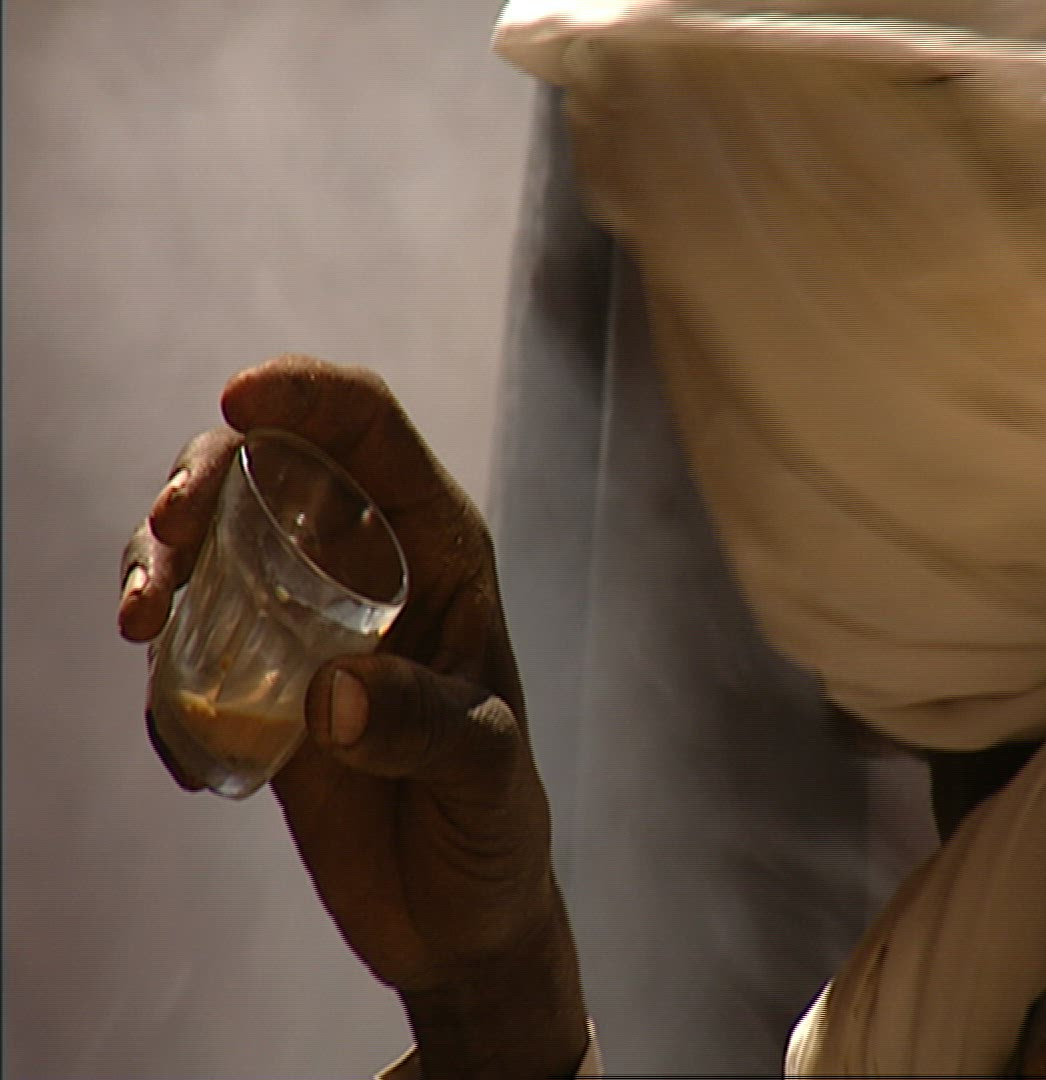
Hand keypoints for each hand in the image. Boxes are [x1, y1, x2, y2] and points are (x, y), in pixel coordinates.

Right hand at [119, 356, 586, 1076]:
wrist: (457, 914)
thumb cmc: (494, 826)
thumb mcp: (482, 772)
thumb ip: (423, 728)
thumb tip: (328, 694)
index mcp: (438, 551)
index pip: (369, 432)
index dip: (305, 392)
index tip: (237, 395)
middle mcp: (365, 567)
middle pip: (266, 468)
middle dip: (202, 479)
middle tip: (166, 543)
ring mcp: (305, 621)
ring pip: (212, 539)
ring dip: (157, 559)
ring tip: (143, 624)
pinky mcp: (257, 683)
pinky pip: (188, 641)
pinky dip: (163, 670)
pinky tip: (184, 748)